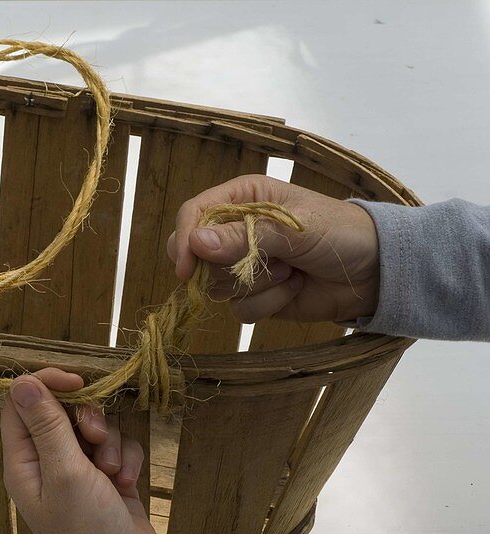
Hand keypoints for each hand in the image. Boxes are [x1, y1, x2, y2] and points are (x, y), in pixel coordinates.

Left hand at [0, 368, 157, 533]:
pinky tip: (126, 482)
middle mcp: (44, 462)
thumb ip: (46, 424)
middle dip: (86, 418)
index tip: (77, 382)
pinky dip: (124, 457)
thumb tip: (21, 380)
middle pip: (60, 410)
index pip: (20, 403)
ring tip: (112, 472)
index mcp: (22, 461)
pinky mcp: (105, 476)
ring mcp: (76, 470)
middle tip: (96, 437)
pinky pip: (115, 445)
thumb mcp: (65, 472)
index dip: (46, 385)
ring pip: (92, 426)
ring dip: (109, 442)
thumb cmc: (87, 529)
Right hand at [167, 174, 380, 322]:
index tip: (187, 268)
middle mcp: (237, 230)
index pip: (195, 214)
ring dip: (257, 283)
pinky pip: (239, 308)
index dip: (185, 239)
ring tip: (291, 270)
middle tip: (262, 263)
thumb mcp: (294, 229)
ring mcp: (243, 265)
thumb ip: (244, 235)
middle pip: (197, 255)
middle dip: (227, 266)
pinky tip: (294, 287)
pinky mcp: (255, 295)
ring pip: (217, 286)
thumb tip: (196, 243)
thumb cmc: (341, 233)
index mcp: (243, 199)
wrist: (375, 272)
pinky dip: (269, 303)